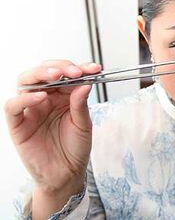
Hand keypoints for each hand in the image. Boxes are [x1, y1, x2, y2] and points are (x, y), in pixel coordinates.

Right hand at [4, 60, 100, 217]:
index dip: (79, 68)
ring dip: (41, 74)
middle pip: (43, 72)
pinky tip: (41, 96)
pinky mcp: (18, 123)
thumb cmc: (75, 148)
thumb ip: (81, 104)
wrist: (66, 174)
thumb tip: (85, 83)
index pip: (66, 74)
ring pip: (26, 82)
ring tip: (58, 76)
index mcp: (63, 96)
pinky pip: (14, 106)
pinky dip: (25, 98)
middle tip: (74, 71)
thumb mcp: (84, 124)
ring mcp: (31, 109)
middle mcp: (46, 99)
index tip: (94, 68)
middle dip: (59, 67)